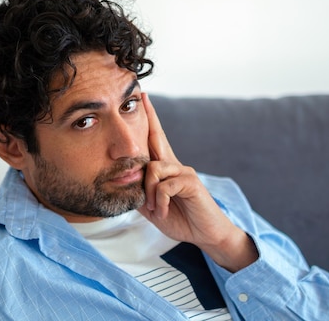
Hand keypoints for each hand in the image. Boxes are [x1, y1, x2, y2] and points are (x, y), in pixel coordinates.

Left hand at [138, 93, 257, 271]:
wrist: (206, 234)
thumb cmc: (180, 218)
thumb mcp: (152, 206)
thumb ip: (140, 193)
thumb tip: (123, 183)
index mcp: (165, 170)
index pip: (154, 140)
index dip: (148, 120)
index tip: (143, 99)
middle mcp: (175, 165)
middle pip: (158, 137)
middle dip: (149, 116)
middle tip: (143, 95)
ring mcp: (184, 172)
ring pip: (153, 169)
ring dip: (148, 192)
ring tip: (154, 208)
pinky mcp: (191, 182)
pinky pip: (164, 186)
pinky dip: (159, 201)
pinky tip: (163, 211)